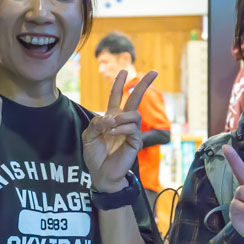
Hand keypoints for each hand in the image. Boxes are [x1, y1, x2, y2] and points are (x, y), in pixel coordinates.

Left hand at [83, 70, 157, 191]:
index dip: (119, 84)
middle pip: (135, 99)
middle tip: (154, 72)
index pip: (117, 96)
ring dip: (121, 118)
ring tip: (110, 127)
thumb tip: (112, 117)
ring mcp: (131, 131)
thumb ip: (97, 123)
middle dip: (144, 84)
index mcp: (111, 117)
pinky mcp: (135, 142)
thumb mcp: (89, 135)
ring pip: (134, 114)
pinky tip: (112, 133)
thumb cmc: (95, 154)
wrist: (101, 173)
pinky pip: (133, 129)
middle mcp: (123, 122)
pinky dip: (121, 128)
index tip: (123, 71)